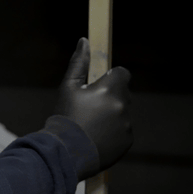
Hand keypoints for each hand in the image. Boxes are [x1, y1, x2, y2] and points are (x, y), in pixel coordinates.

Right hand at [54, 38, 132, 177]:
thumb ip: (79, 63)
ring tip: (90, 126)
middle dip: (110, 97)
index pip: (122, 73)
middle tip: (89, 108)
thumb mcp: (68, 88)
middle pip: (122, 94)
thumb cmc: (65, 118)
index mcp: (110, 89)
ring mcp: (127, 125)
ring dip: (111, 115)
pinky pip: (123, 131)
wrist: (66, 153)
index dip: (111, 78)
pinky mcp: (127, 141)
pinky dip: (113, 133)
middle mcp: (123, 105)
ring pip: (122, 113)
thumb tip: (84, 41)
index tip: (98, 86)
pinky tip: (96, 138)